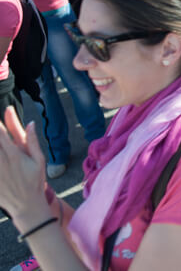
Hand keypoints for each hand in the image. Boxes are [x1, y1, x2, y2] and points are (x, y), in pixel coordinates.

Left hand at [0, 108, 47, 223]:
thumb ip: (32, 141)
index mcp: (15, 155)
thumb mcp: (39, 161)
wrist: (26, 205)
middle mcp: (2, 162)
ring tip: (1, 151)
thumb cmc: (35, 181)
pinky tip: (0, 161)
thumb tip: (31, 123)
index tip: (1, 113)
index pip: (1, 134)